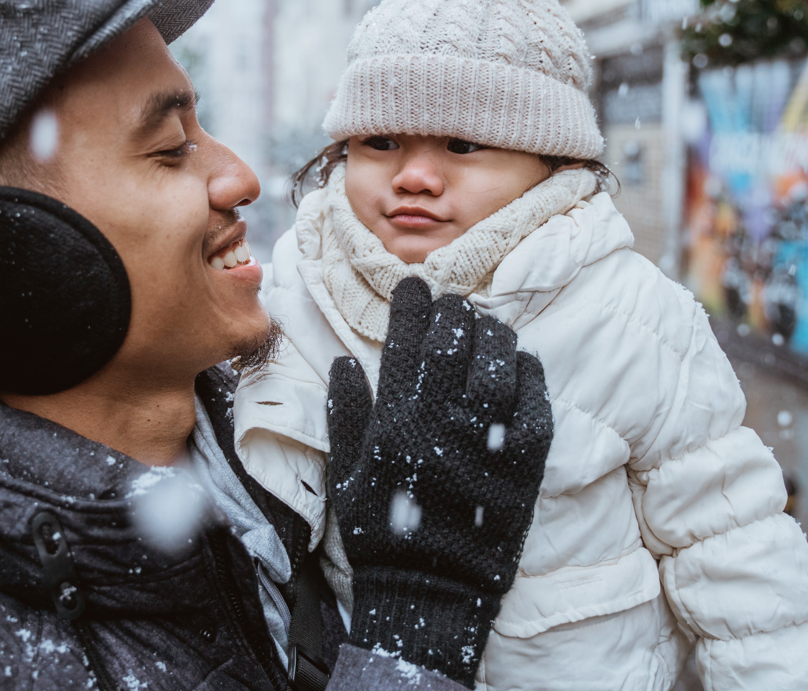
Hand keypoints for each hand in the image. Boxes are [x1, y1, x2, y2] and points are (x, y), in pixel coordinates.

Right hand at [327, 276, 552, 686]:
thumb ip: (344, 414)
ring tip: (485, 323)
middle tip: (451, 300)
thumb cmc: (381, 532)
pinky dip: (529, 374)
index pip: (404, 345)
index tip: (413, 286)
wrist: (431, 591)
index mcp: (397, 424)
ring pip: (498, 365)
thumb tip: (344, 361)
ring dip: (492, 333)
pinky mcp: (524, 464)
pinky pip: (534, 404)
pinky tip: (520, 360)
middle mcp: (443, 425)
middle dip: (452, 311)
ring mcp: (488, 443)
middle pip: (454, 345)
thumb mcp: (346, 475)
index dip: (410, 307)